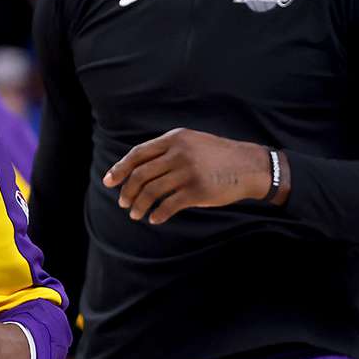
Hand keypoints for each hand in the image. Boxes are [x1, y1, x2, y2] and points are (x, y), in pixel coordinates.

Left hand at [103, 129, 272, 224]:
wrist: (249, 166)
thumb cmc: (217, 157)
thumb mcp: (192, 143)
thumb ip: (167, 151)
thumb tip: (137, 168)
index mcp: (174, 139)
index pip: (138, 154)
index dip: (120, 168)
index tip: (109, 181)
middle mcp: (179, 153)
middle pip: (140, 174)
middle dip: (127, 191)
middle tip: (124, 203)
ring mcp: (188, 172)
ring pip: (151, 191)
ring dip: (139, 206)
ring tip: (136, 214)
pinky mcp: (197, 191)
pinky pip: (169, 205)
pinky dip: (158, 214)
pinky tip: (155, 219)